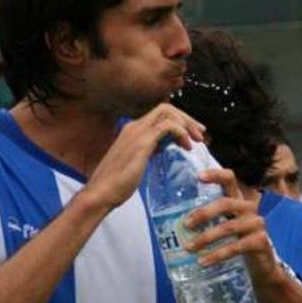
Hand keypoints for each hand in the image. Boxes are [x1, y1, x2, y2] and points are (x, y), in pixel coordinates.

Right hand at [82, 103, 204, 209]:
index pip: (158, 115)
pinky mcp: (142, 142)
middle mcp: (133, 127)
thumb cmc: (115, 186)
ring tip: (197, 140)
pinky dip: (181, 132)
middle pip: (166, 109)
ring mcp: (136, 132)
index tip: (191, 136)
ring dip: (187, 124)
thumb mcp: (134, 164)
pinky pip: (167, 126)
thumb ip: (146, 153)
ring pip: (168, 112)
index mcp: (131, 131)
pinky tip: (186, 146)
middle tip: (200, 135)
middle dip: (187, 119)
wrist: (101, 194)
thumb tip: (160, 152)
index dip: (178, 121)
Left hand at [183, 169, 279, 285]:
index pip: (230, 180)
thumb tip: (177, 222)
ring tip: (189, 248)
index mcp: (238, 200)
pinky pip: (235, 247)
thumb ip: (209, 220)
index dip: (216, 175)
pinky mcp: (260, 241)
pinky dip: (216, 255)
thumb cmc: (237, 241)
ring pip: (227, 227)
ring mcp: (257, 224)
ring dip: (205, 238)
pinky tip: (203, 261)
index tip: (198, 176)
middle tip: (186, 225)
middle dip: (203, 213)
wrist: (262, 265)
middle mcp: (249, 208)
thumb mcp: (225, 226)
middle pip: (225, 203)